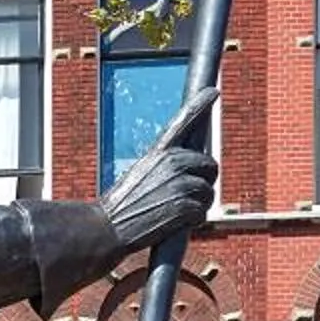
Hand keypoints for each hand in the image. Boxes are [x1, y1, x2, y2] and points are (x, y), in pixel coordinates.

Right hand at [97, 87, 217, 250]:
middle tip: (182, 196)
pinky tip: (171, 223)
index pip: (183, 122)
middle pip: (210, 166)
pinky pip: (203, 212)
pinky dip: (192, 221)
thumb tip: (192, 174)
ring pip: (208, 192)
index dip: (199, 105)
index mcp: (158, 153)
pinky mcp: (185, 206)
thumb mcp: (139, 177)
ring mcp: (180, 184)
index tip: (213, 92)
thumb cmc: (121, 207)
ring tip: (170, 212)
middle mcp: (172, 163)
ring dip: (197, 205)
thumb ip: (166, 169)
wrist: (106, 228)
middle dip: (203, 181)